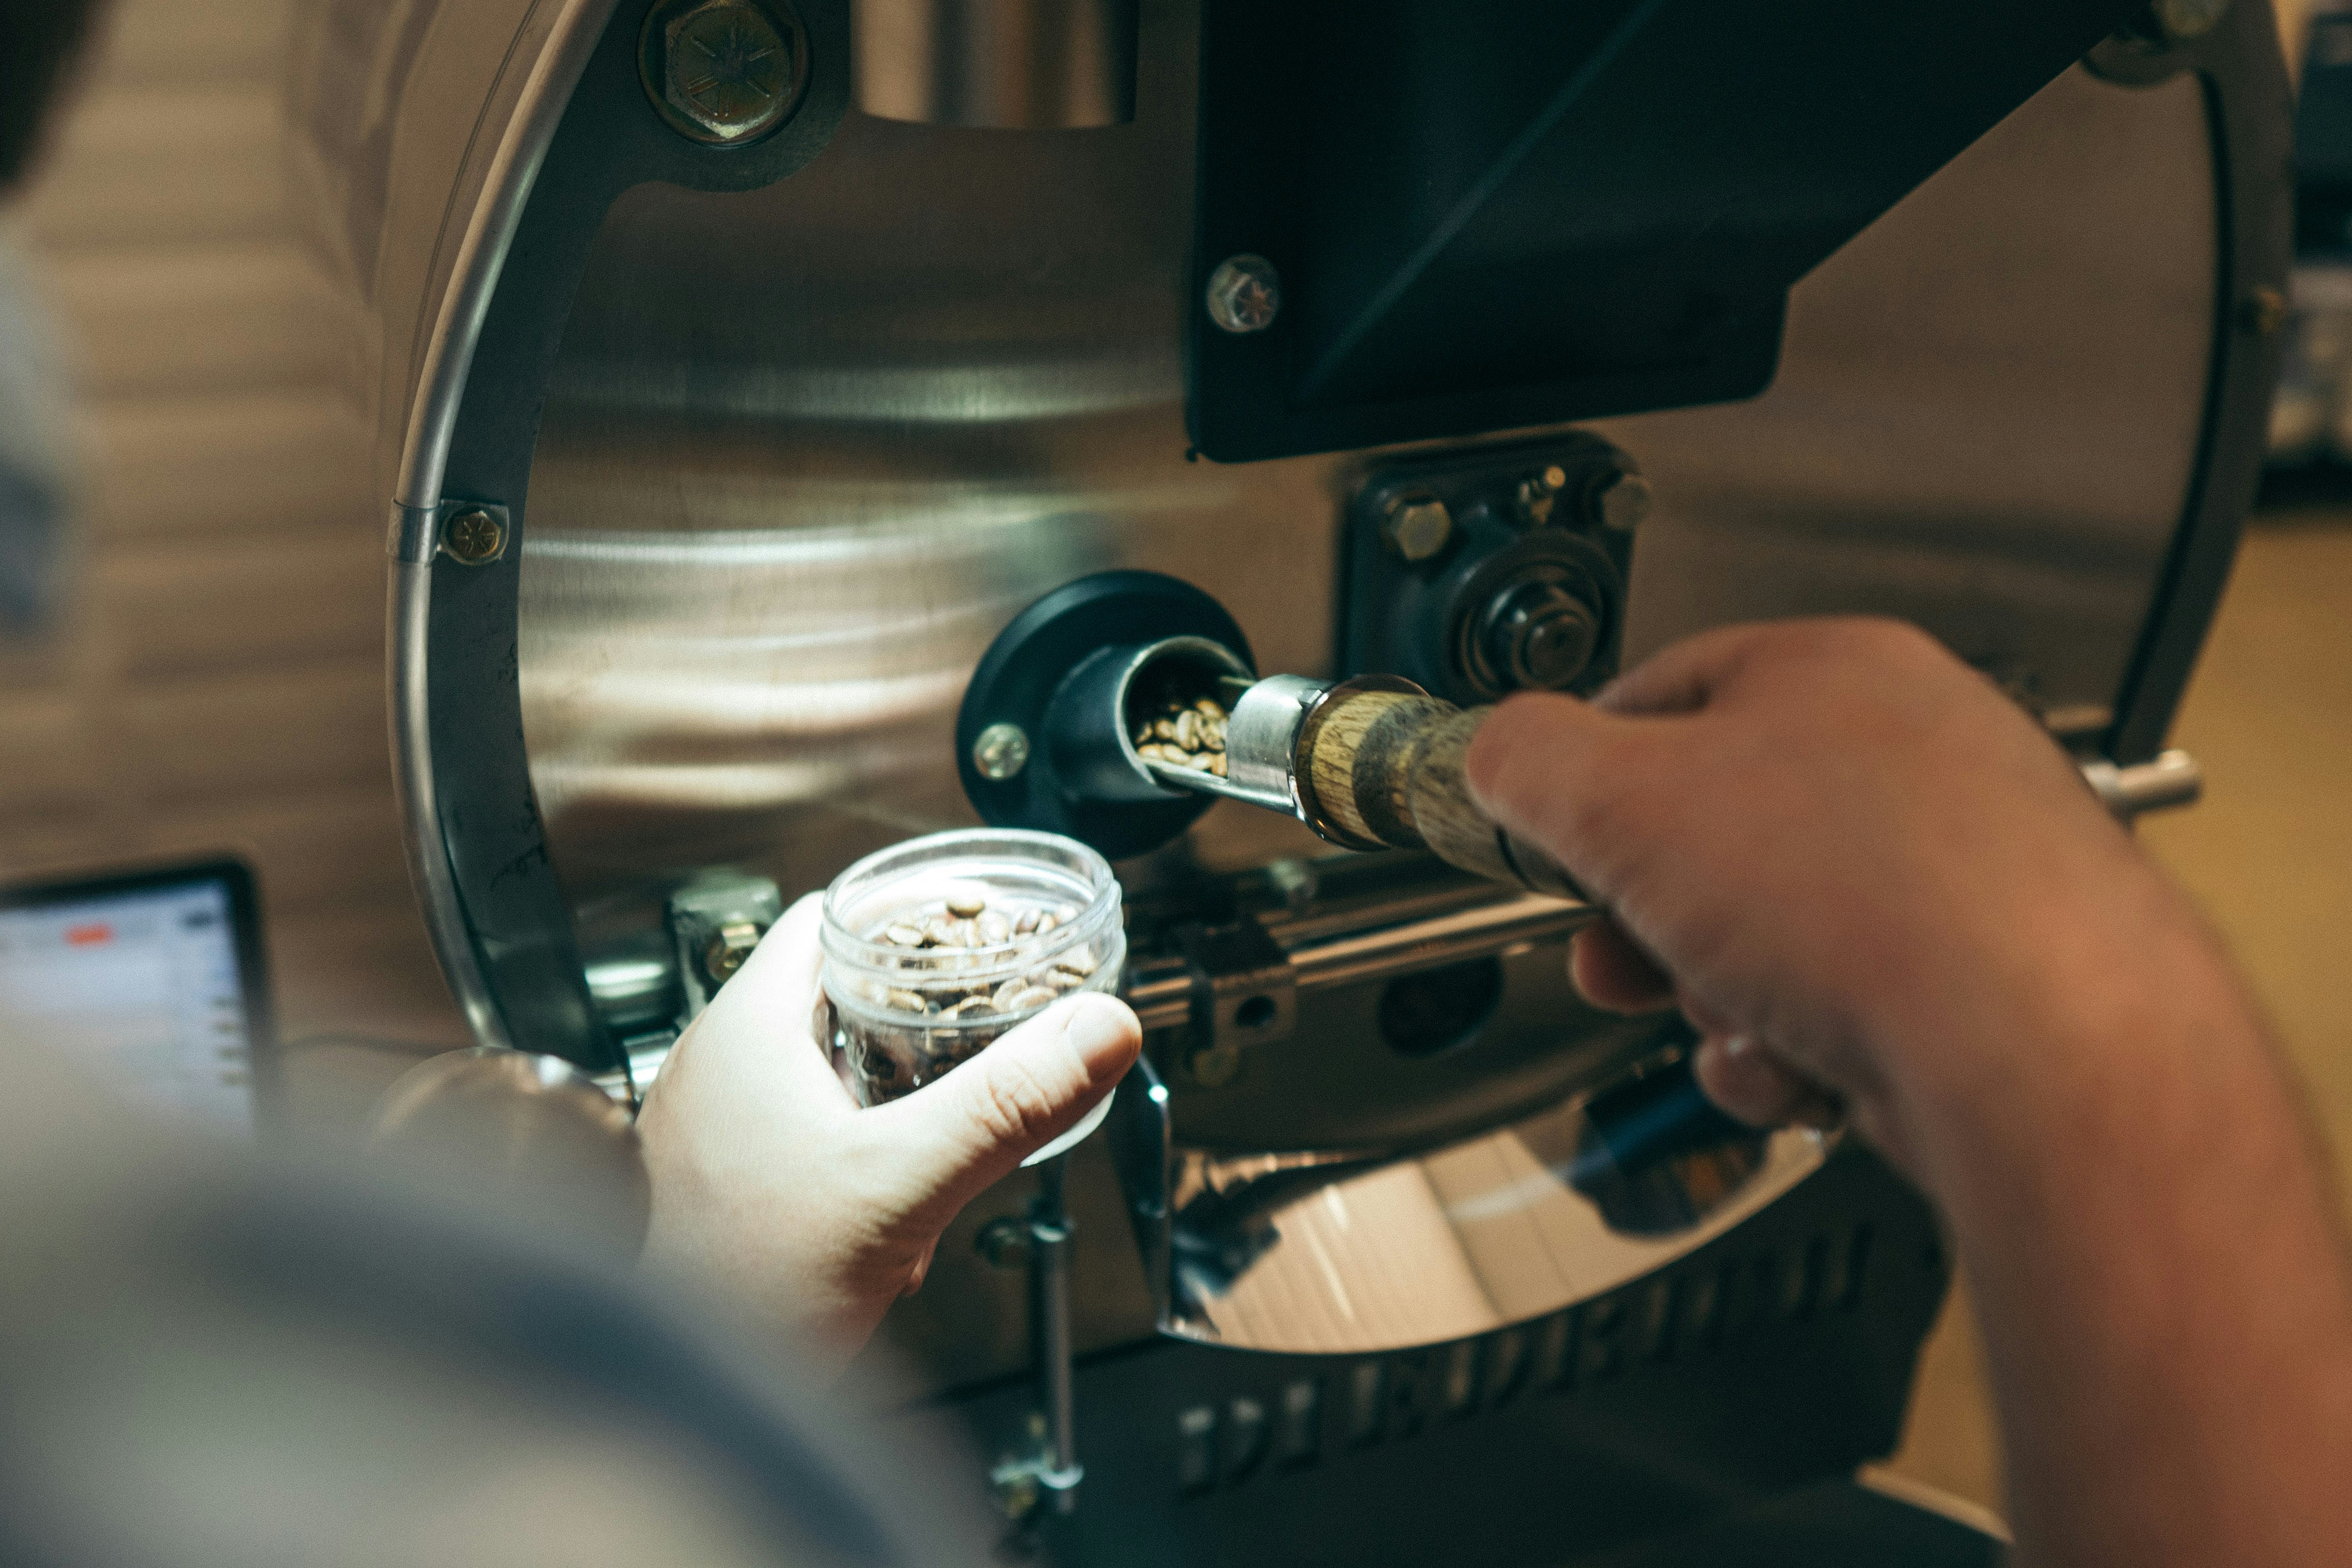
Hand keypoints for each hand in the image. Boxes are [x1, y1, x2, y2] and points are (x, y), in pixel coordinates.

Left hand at [636, 893, 1139, 1372]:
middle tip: (998, 1017)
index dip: (912, 912)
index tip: (981, 924)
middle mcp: (719, 1070)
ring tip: (961, 1112)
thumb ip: (1005, 1105)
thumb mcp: (899, 1185)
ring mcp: (716, 1132)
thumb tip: (1100, 1028)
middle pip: (838, 994)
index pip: (830, 917)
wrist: (669, 1407)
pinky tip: (906, 1204)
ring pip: (828, 1071)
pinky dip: (868, 1151)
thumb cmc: (735, 1293)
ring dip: (899, 1091)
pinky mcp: (725, 1192)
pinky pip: (810, 1138)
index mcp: (746, 1032)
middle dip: (926, 1012)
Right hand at [1465, 616, 2215, 1172]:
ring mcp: (1964, 869)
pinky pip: (1846, 1007)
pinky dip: (1799, 1049)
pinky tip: (1800, 1067)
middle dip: (1648, 917)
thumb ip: (1529, 762)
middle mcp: (1916, 755)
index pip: (1666, 693)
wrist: (2042, 1057)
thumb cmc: (1873, 904)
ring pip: (1779, 934)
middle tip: (1616, 955)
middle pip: (1720, 831)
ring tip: (1733, 1019)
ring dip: (1720, 996)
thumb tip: (1497, 752)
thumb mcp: (1623, 805)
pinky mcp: (1991, 978)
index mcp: (1837, 670)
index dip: (1584, 777)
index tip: (1546, 837)